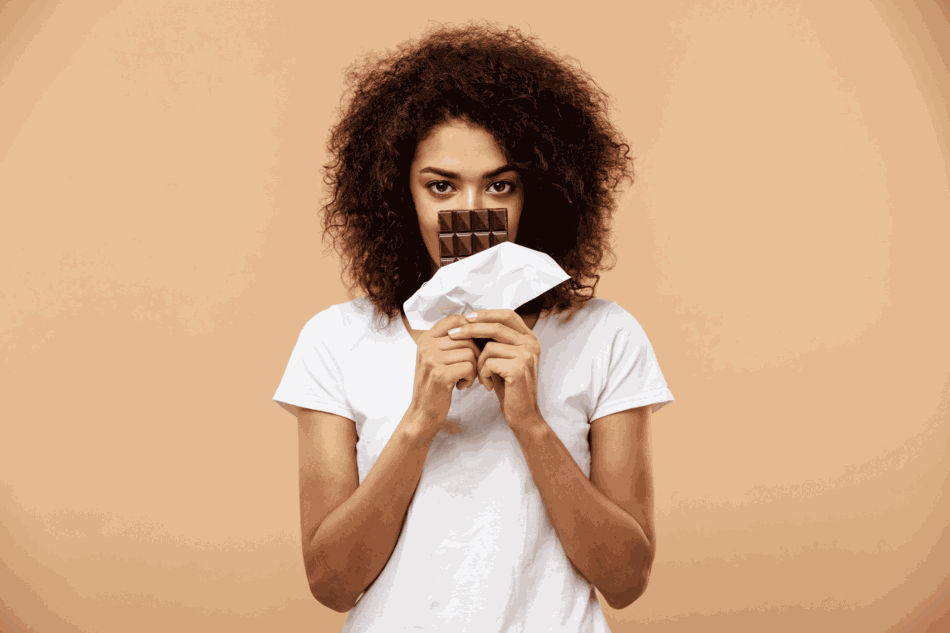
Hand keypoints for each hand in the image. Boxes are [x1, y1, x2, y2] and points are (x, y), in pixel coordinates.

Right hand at [407, 313, 480, 436]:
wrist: (423, 413)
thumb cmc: (436, 385)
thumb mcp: (437, 358)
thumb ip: (450, 340)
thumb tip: (478, 321)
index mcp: (425, 338)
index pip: (455, 319)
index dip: (471, 329)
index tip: (476, 344)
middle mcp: (426, 345)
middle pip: (467, 337)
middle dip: (476, 353)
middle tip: (472, 369)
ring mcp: (431, 359)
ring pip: (470, 352)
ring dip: (474, 368)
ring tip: (464, 378)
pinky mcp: (440, 374)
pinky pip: (469, 366)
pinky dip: (471, 378)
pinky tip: (462, 385)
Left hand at [448, 309, 541, 428]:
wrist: (521, 414)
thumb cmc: (508, 386)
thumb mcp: (503, 358)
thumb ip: (495, 340)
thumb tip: (471, 320)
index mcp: (530, 338)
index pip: (507, 315)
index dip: (486, 314)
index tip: (466, 318)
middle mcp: (532, 344)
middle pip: (496, 327)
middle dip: (471, 329)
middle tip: (452, 334)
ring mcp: (527, 356)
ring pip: (489, 347)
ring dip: (478, 363)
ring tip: (480, 376)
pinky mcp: (518, 369)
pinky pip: (489, 363)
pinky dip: (483, 374)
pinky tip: (487, 385)